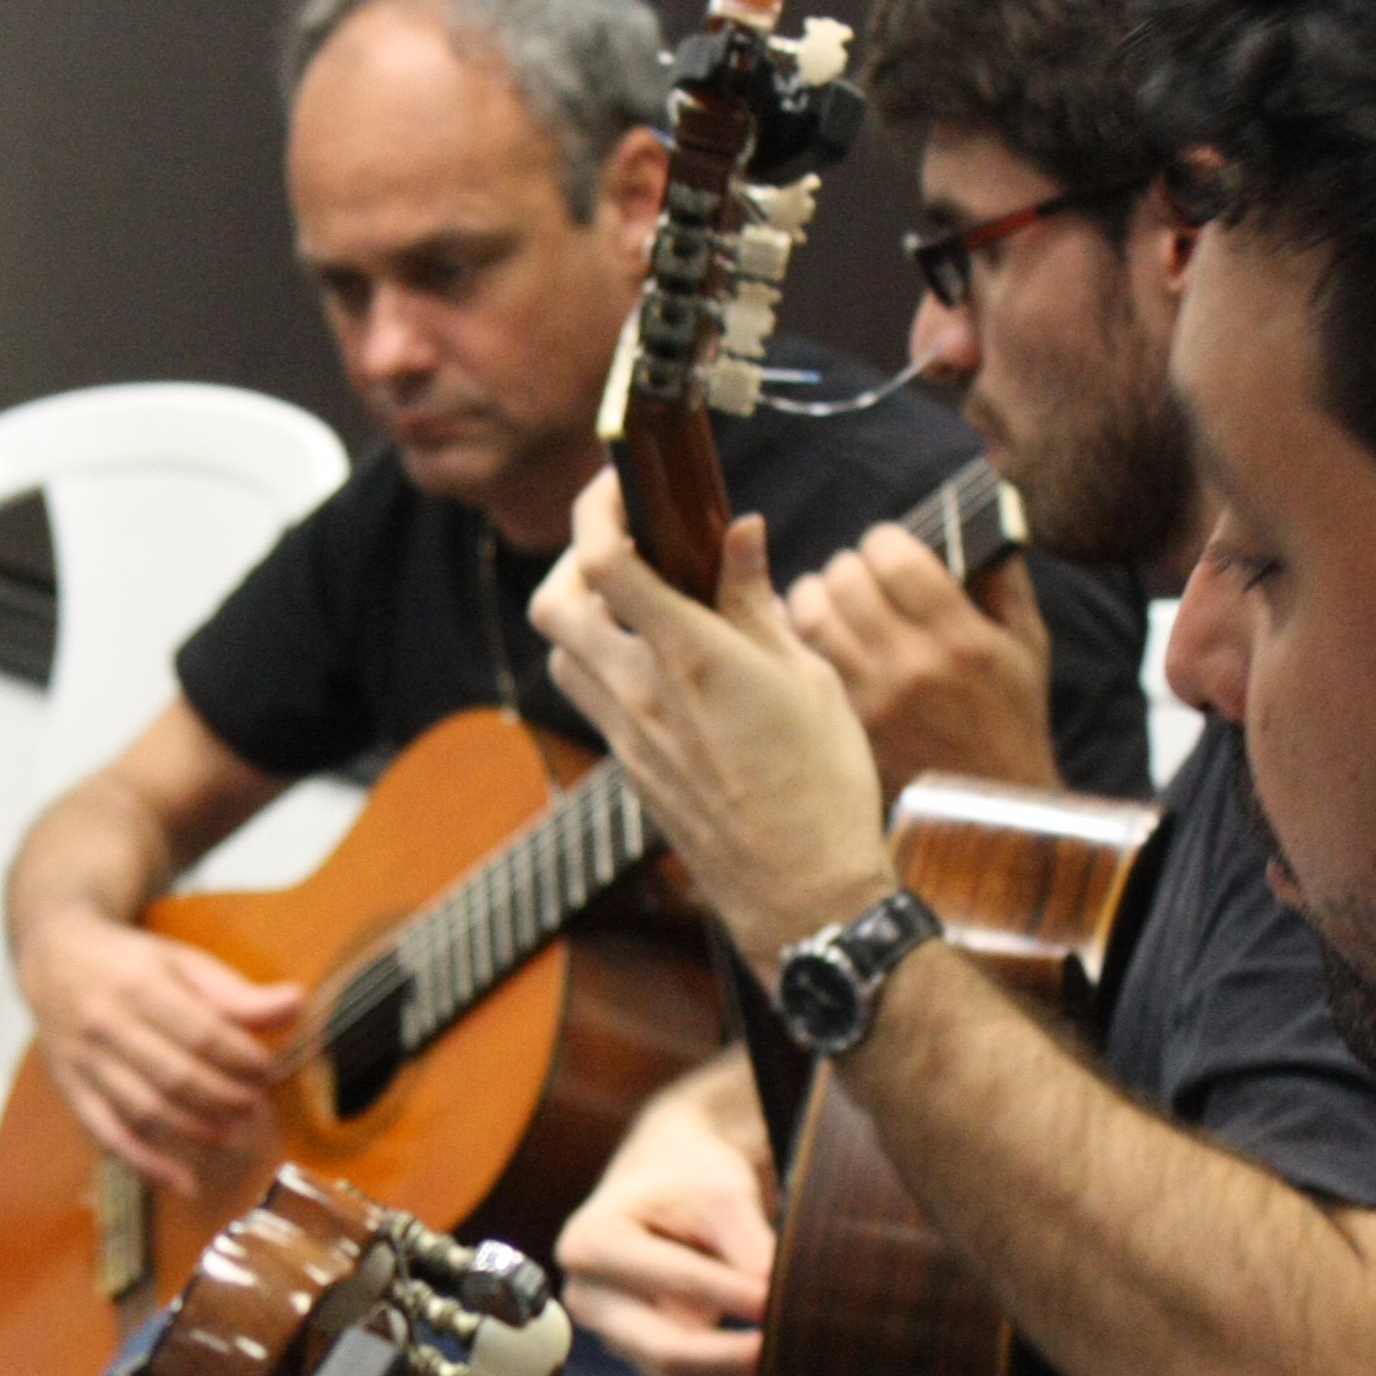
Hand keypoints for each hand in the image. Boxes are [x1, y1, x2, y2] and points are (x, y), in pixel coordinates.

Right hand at [14, 914, 301, 1196]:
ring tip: (233, 1133)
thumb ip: (235, 992)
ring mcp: (85, 1062)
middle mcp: (106, 1025)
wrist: (53, 956)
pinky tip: (185, 1184)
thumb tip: (294, 1005)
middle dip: (226, 1097)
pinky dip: (148, 1166)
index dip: (243, 1059)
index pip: (202, 1033)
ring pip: (146, 1109)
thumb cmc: (128, 961)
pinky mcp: (71, 1090)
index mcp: (139, 985)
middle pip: (176, 1075)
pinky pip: (110, 1136)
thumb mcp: (182, 961)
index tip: (268, 1070)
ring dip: (197, 1129)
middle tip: (254, 1103)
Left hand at [533, 468, 897, 978]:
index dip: (598, 508)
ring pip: (561, 652)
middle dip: (573, 558)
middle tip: (623, 545)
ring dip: (581, 614)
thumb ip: (759, 601)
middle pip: (552, 603)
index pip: (606, 561)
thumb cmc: (823, 784)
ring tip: (639, 601)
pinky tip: (655, 660)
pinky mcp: (627, 768)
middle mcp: (640, 692)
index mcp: (691, 657)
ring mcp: (626, 735)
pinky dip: (601, 662)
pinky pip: (588, 697)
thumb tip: (737, 532)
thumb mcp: (809, 677)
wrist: (799, 892)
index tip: (619, 483)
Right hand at [556, 1082, 776, 1375]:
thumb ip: (749, 1248)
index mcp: (591, 1243)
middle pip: (664, 1347)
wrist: (666, 1177)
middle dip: (734, 1358)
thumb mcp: (721, 1193)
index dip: (735, 1296)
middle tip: (793, 1359)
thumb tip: (783, 1306)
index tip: (786, 1303)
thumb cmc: (690, 1176)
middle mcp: (587, 1295)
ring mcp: (610, 1331)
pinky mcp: (638, 1353)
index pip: (674, 1281)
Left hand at [786, 530, 1057, 795]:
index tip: (886, 548)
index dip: (883, 540)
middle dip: (848, 567)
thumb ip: (1004, 582)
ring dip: (812, 597)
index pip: (895, 558)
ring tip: (826, 601)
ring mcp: (870, 701)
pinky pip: (798, 665)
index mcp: (962, 640)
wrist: (987, 811)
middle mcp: (912, 667)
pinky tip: (806, 638)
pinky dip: (793, 640)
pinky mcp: (842, 727)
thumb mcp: (1027, 647)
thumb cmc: (1011, 721)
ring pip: (809, 617)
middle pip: (845, 580)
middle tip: (855, 576)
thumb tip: (980, 524)